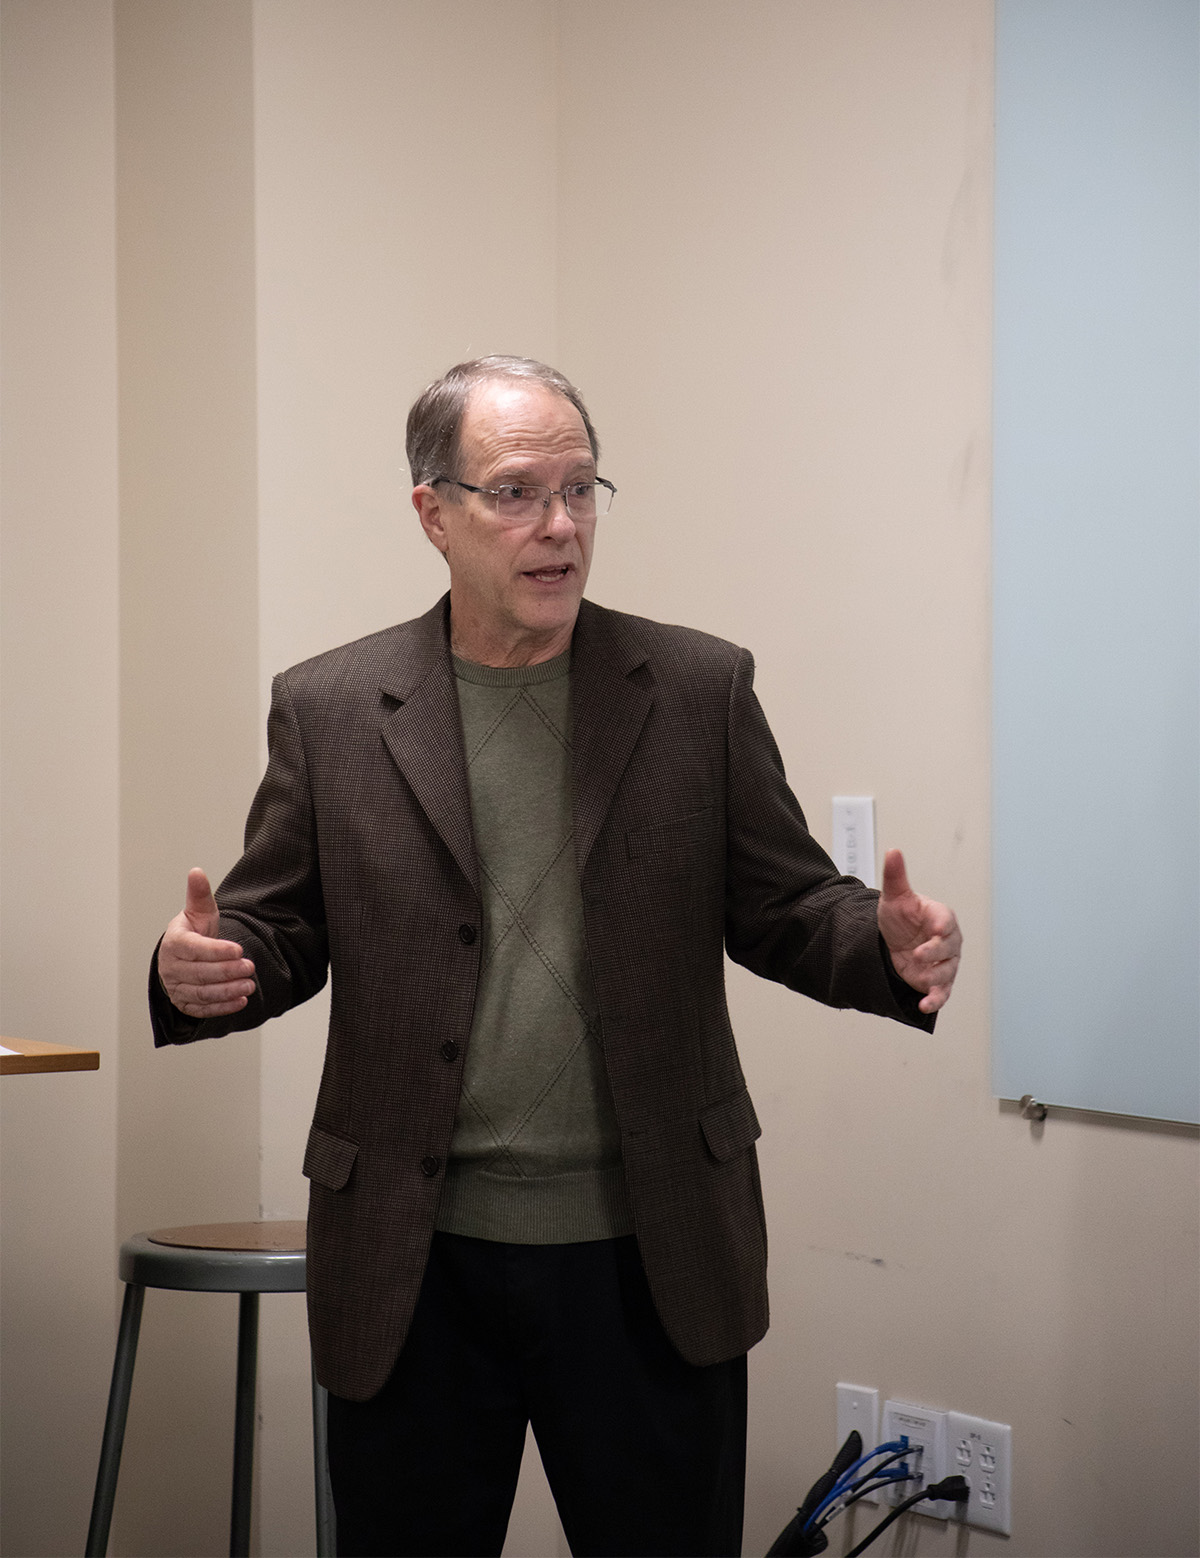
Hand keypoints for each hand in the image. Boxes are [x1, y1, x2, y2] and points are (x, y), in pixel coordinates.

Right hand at [158, 868, 256, 1017]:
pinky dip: (222, 1008)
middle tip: (250, 967)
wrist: (183, 958)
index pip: (194, 949)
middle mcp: (172, 967)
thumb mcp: (198, 913)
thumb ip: (199, 895)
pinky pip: (202, 1010)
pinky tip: (241, 1001)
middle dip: (227, 971)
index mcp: (174, 943)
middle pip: (200, 973)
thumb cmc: (193, 933)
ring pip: (201, 993)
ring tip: (250, 985)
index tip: (238, 949)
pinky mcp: (184, 1004)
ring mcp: (177, 988)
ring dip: (227, 991)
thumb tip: (196, 871)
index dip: (216, 950)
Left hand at [876, 848, 960, 1013]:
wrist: (893, 942)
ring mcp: (944, 962)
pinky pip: (942, 992)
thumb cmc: (899, 917)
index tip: (936, 929)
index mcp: (940, 917)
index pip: (947, 920)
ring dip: (936, 977)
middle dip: (936, 953)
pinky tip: (924, 1006)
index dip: (942, 926)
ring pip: (947, 972)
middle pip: (950, 948)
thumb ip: (895, 876)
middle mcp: (948, 941)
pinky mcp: (937, 981)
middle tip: (918, 955)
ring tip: (921, 978)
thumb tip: (893, 850)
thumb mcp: (894, 897)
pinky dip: (935, 1000)